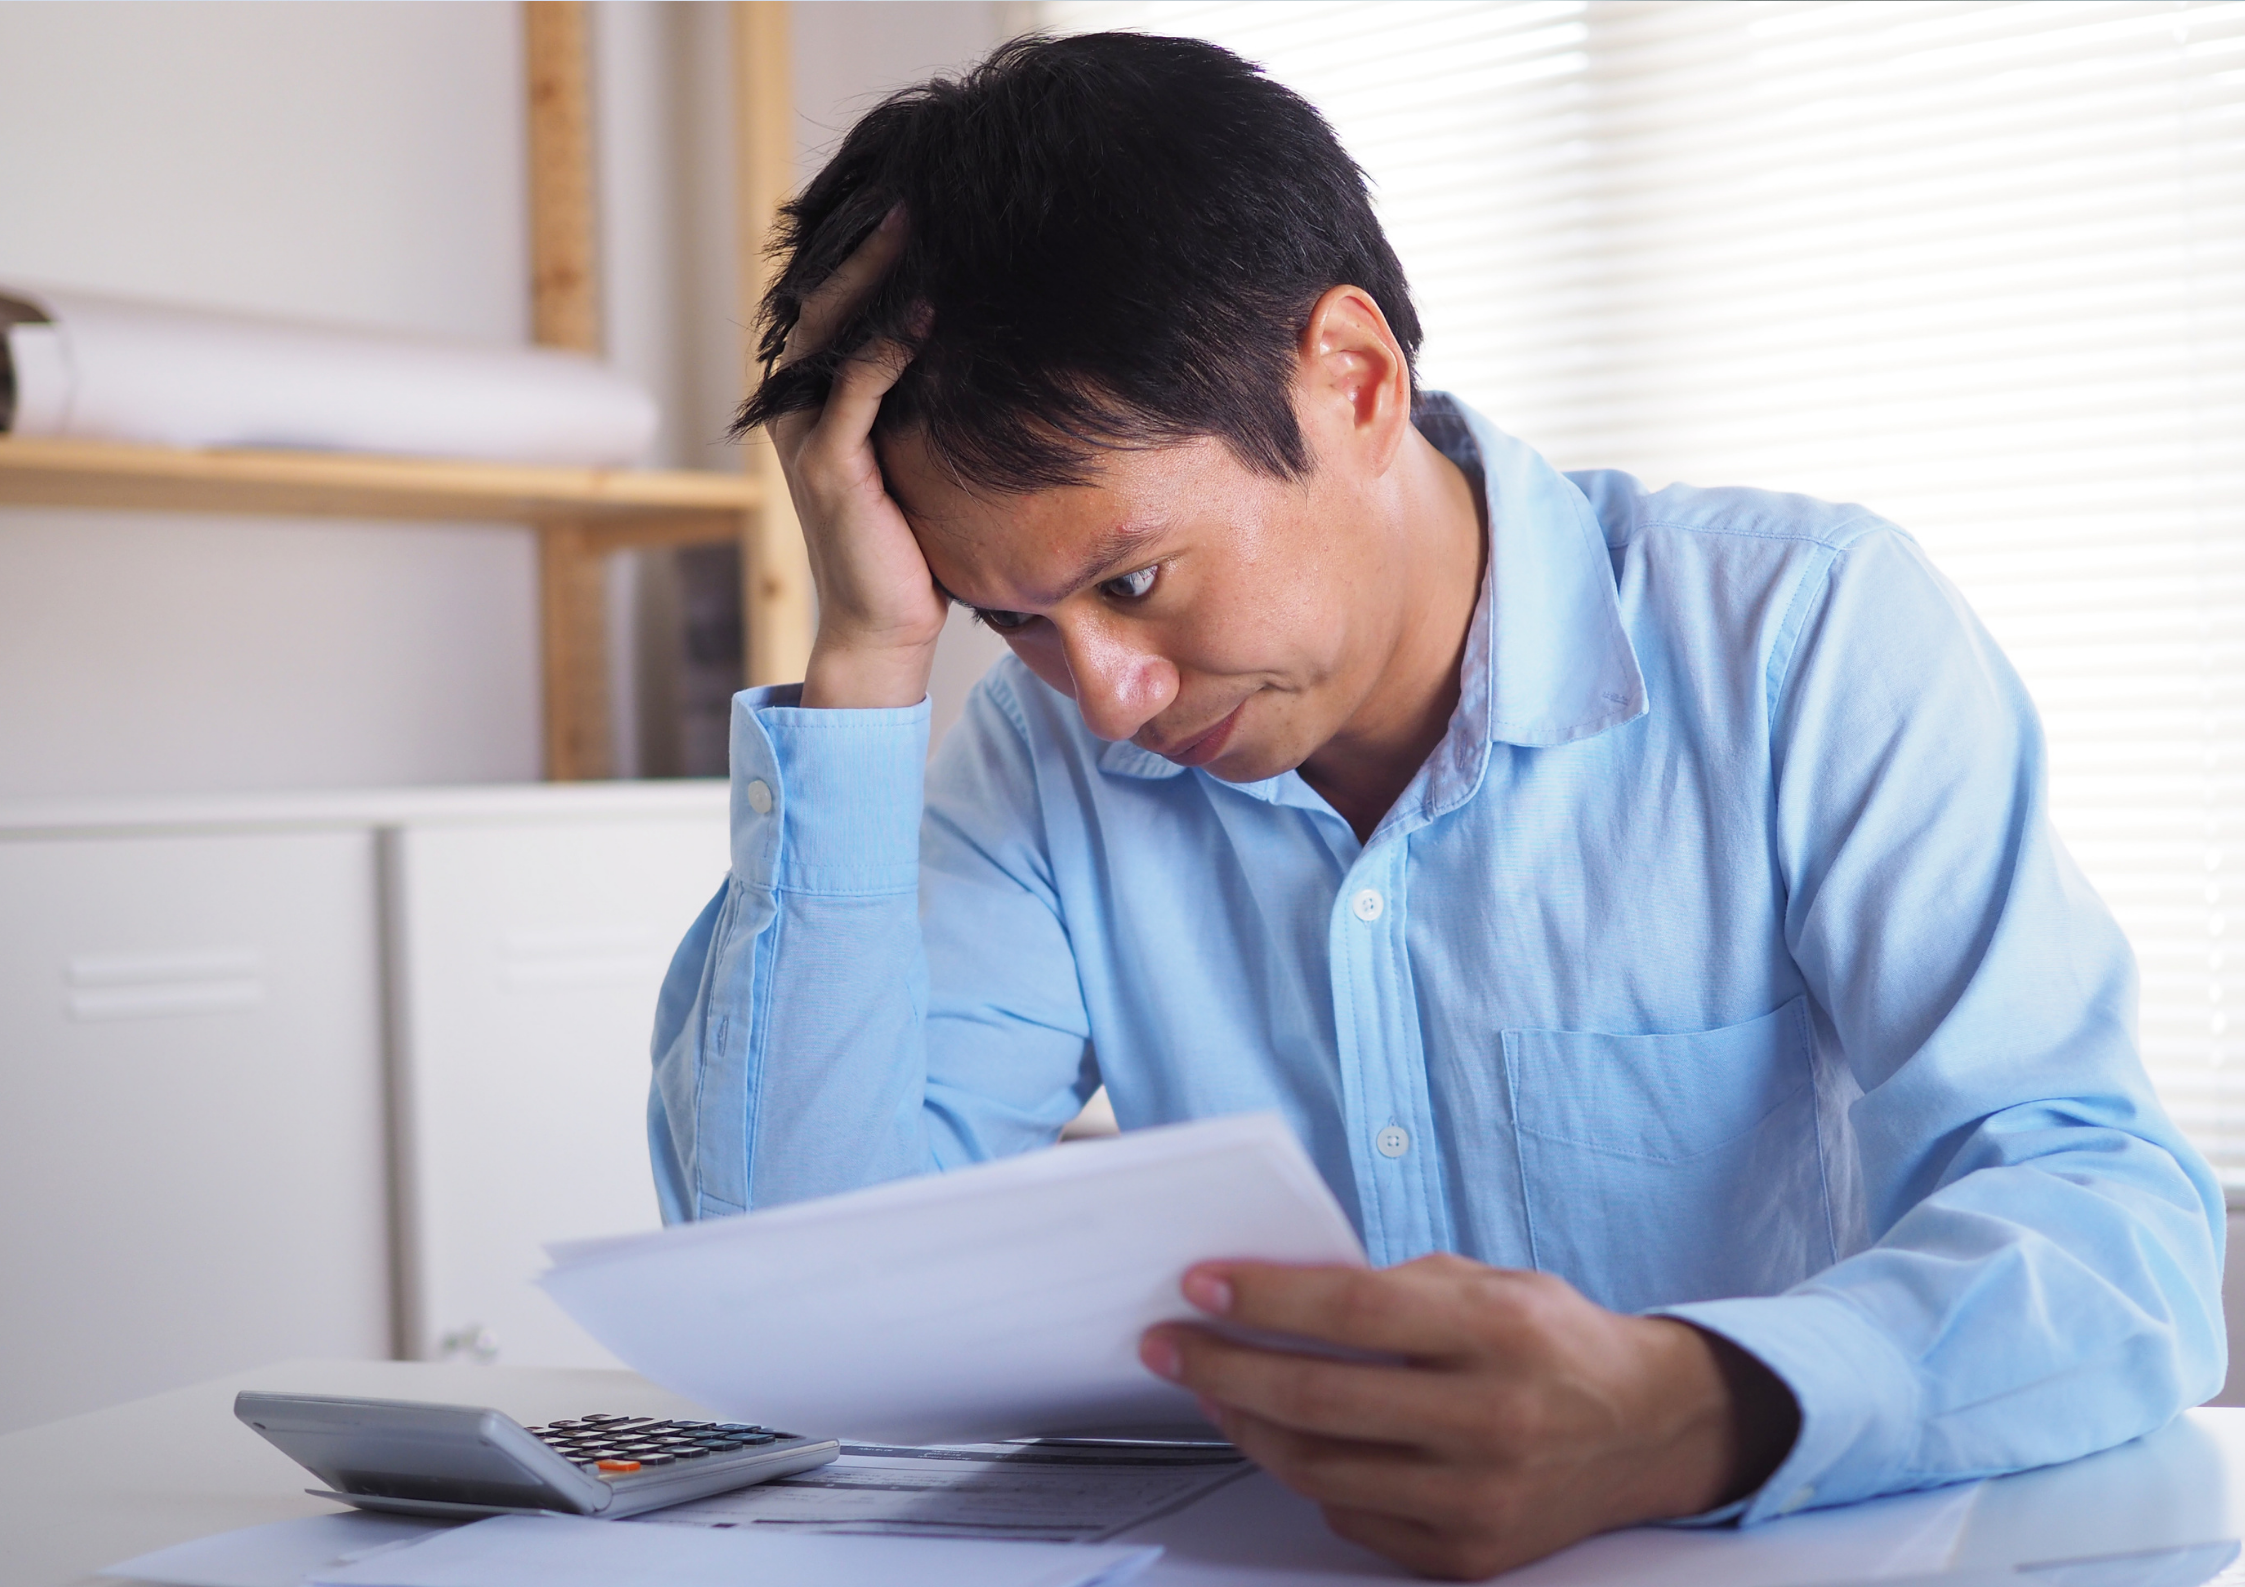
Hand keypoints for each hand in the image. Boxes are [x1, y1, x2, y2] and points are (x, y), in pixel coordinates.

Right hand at [764, 207, 949, 708]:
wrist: (884, 628)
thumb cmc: (912, 549)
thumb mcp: (919, 461)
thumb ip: (921, 406)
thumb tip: (972, 349)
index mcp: (817, 407)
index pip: (830, 313)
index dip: (858, 260)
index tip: (906, 211)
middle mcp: (802, 414)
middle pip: (822, 307)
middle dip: (863, 251)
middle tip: (908, 198)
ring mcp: (811, 440)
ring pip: (832, 337)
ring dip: (873, 281)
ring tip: (914, 231)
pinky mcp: (833, 470)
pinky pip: (855, 391)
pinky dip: (886, 347)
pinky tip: (923, 312)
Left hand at [1139, 1254, 1798, 1580]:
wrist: (1651, 1431)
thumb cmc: (1557, 1342)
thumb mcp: (1491, 1283)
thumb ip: (1396, 1288)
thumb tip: (1280, 1296)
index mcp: (1499, 1331)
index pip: (1354, 1309)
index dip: (1265, 1297)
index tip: (1200, 1285)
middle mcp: (1492, 1419)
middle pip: (1320, 1397)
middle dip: (1224, 1367)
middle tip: (1168, 1345)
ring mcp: (1479, 1497)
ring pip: (1320, 1466)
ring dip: (1246, 1424)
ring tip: (1210, 1389)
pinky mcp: (1469, 1553)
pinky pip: (1352, 1515)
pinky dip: (1307, 1474)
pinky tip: (1282, 1438)